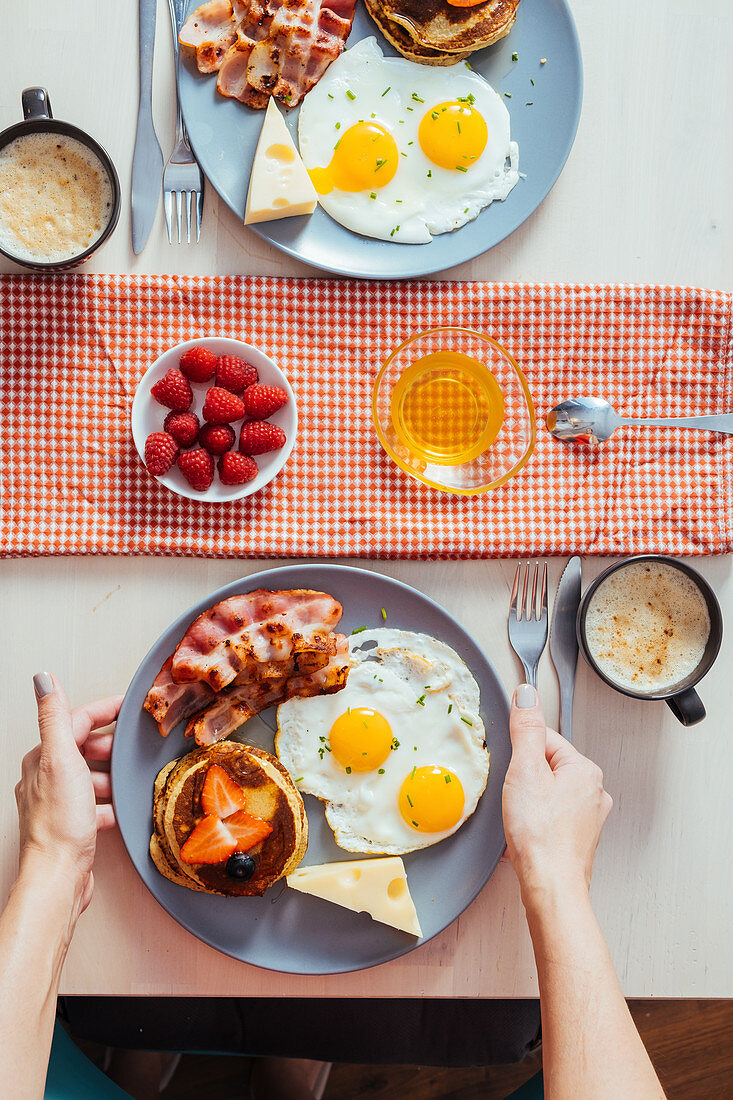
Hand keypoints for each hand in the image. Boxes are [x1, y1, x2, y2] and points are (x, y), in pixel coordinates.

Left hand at [15, 674, 122, 912]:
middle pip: (83, 749)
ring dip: (111, 776)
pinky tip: (120, 809)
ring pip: (90, 778)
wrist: (59, 876)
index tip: (126, 706)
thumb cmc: (60, 823)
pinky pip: (95, 806)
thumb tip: (44, 679)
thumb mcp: (61, 759)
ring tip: (126, 780)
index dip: (103, 711)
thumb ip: (55, 717)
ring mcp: (59, 805)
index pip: (75, 721)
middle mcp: (46, 779)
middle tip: (132, 747)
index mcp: (42, 758)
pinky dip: (110, 804)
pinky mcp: (72, 827)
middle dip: (109, 746)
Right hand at [502, 684, 612, 901]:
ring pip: (546, 795)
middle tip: (516, 799)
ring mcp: (588, 819)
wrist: (551, 888)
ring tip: (521, 821)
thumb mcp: (525, 770)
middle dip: (523, 782)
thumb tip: (527, 694)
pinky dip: (534, 826)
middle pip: (545, 768)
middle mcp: (593, 792)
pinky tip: (525, 836)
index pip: (544, 740)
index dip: (520, 755)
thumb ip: (526, 729)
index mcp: (585, 770)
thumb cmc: (541, 834)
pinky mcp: (577, 841)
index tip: (513, 773)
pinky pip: (549, 820)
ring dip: (527, 805)